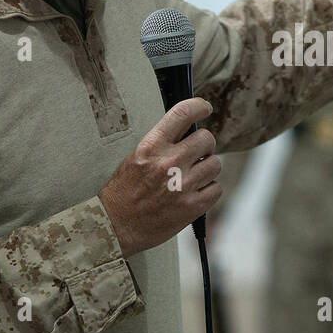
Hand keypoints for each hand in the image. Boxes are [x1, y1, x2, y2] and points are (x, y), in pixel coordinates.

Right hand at [98, 97, 222, 256]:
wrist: (116, 225)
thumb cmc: (123, 192)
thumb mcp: (135, 158)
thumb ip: (161, 143)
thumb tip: (187, 132)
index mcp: (151, 147)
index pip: (182, 114)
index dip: (199, 106)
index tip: (205, 108)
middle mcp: (169, 163)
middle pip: (206, 139)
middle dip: (205, 145)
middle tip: (198, 153)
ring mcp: (183, 185)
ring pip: (216, 164)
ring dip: (208, 168)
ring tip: (194, 176)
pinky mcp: (192, 206)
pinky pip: (216, 188)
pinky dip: (209, 189)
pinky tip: (196, 192)